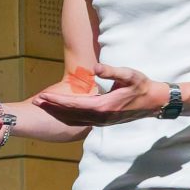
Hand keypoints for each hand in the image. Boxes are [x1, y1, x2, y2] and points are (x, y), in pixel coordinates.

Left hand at [36, 62, 163, 124]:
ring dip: (58, 113)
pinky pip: (81, 121)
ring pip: (74, 120)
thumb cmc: (142, 86)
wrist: (154, 103)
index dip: (57, 100)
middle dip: (52, 108)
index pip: (74, 104)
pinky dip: (68, 117)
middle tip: (35, 102)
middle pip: (70, 114)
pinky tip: (60, 113)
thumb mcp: (129, 75)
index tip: (43, 96)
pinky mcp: (103, 122)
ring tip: (44, 106)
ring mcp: (101, 122)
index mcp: (104, 106)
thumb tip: (97, 67)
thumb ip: (112, 71)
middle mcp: (100, 117)